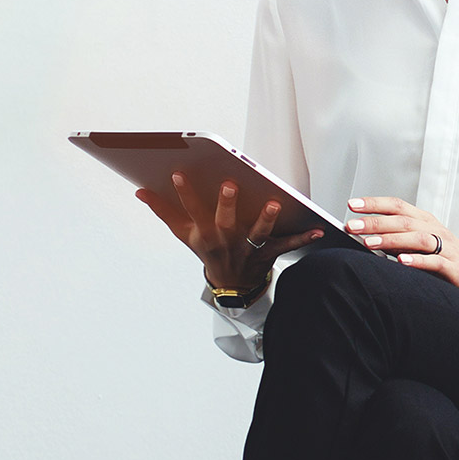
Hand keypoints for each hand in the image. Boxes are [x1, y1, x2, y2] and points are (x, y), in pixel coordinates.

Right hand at [136, 172, 322, 289]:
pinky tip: (318, 230)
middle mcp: (225, 240)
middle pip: (225, 222)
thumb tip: (140, 191)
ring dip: (267, 220)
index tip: (178, 174)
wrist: (230, 285)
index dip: (184, 193)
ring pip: (258, 233)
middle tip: (228, 185)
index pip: (191, 210)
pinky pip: (286, 246)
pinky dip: (302, 239)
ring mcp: (247, 249)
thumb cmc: (206, 251)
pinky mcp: (268, 255)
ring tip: (275, 203)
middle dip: (226, 204)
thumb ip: (163, 211)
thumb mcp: (183, 234)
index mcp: (203, 233)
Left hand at [345, 196, 458, 307]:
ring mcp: (447, 248)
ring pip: (417, 238)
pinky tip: (401, 262)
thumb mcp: (421, 247)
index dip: (375, 203)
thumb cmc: (449, 261)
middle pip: (403, 220)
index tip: (351, 204)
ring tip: (368, 244)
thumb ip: (398, 241)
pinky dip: (418, 261)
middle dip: (375, 222)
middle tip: (351, 226)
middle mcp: (436, 230)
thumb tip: (366, 238)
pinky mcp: (455, 268)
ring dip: (391, 240)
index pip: (398, 206)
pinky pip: (436, 262)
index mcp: (426, 222)